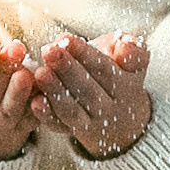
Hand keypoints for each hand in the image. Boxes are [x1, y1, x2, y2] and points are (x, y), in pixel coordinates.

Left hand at [31, 32, 151, 159]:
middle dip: (66, 69)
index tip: (65, 38)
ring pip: (71, 110)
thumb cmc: (120, 71)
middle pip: (87, 90)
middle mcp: (109, 109)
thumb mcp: (135, 58)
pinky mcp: (71, 131)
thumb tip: (124, 52)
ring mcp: (90, 124)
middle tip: (48, 50)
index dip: (84, 54)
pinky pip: (59, 126)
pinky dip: (47, 115)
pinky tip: (35, 101)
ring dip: (54, 91)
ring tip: (40, 72)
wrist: (122, 116)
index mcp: (126, 88)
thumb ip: (134, 50)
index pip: (104, 70)